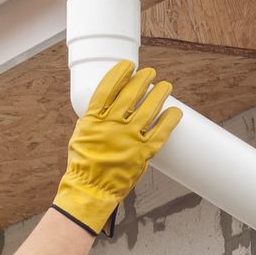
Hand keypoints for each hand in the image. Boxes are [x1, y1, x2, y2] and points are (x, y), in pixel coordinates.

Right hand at [51, 59, 181, 233]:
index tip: (129, 66)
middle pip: (132, 94)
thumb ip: (93, 119)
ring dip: (159, 93)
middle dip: (143, 79)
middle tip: (150, 72)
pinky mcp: (144, 152)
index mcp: (94, 118)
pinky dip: (170, 120)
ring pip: (150, 108)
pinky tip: (174, 111)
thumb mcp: (81, 134)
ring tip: (165, 86)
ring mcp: (130, 138)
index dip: (120, 73)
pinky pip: (161, 132)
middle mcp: (113, 124)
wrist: (91, 189)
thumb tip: (105, 106)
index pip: (109, 87)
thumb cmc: (83, 163)